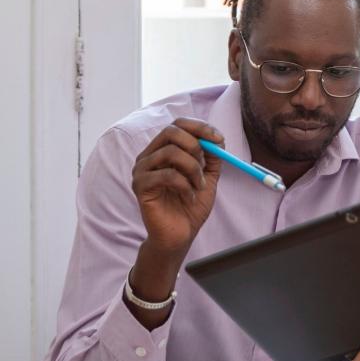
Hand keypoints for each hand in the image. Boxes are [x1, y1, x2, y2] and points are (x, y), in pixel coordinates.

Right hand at [132, 118, 223, 254]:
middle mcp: (149, 156)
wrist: (179, 235)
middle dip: (195, 146)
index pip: (177, 125)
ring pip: (171, 152)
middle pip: (171, 131)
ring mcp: (142, 170)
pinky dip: (185, 186)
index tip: (219, 139)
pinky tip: (189, 197)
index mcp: (163, 150)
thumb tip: (217, 138)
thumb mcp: (207, 177)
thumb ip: (212, 158)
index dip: (200, 127)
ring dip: (193, 169)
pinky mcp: (140, 186)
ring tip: (198, 186)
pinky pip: (167, 175)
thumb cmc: (190, 206)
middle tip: (205, 165)